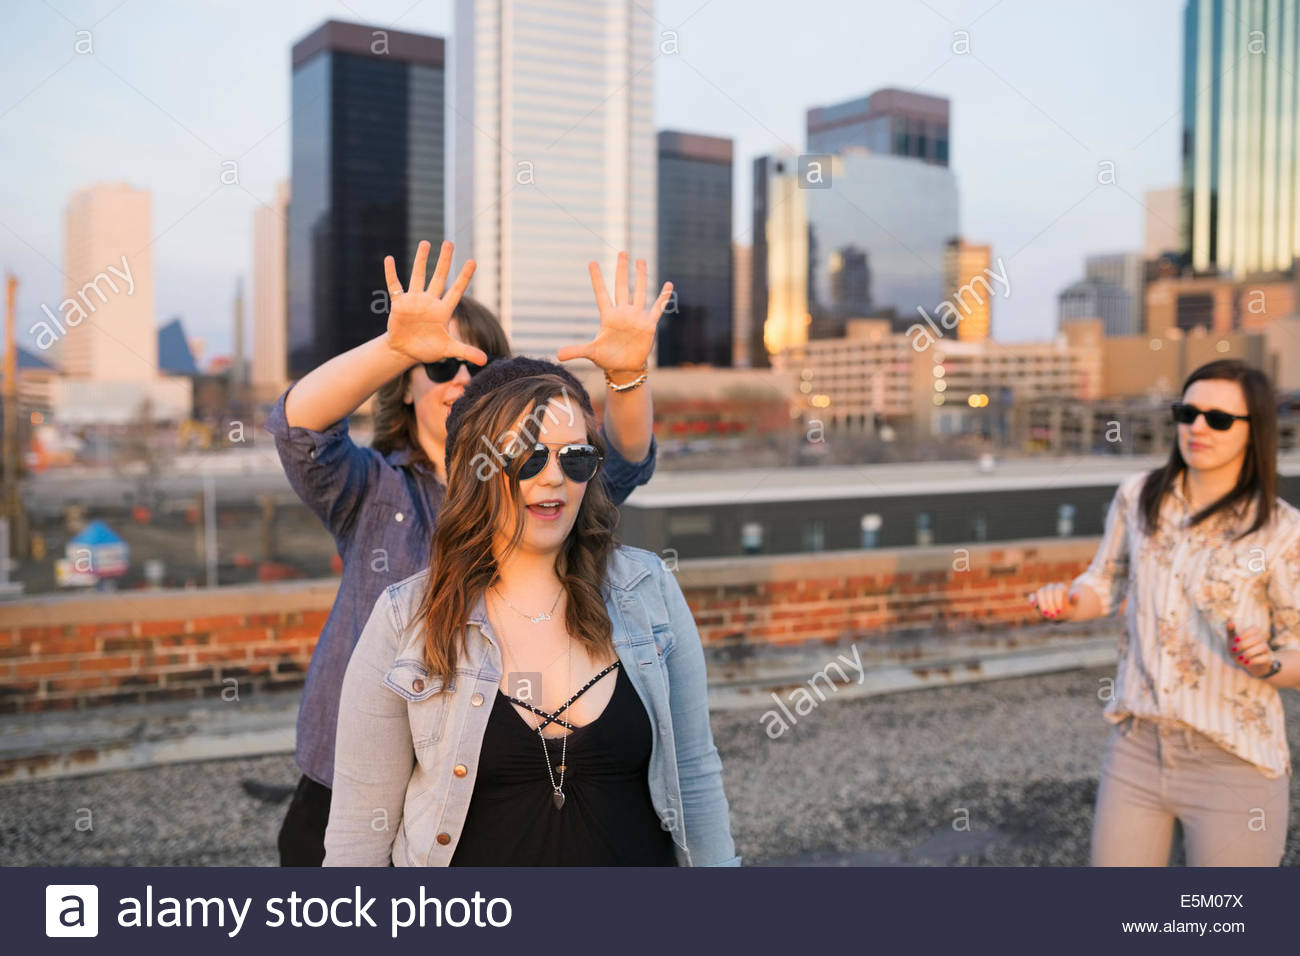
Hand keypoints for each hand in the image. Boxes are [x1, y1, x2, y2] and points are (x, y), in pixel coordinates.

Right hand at [384, 240, 484, 365]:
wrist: (406, 351)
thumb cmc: (429, 348)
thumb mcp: (448, 350)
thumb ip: (466, 351)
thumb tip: (485, 361)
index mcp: (443, 310)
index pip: (456, 290)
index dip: (464, 276)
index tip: (473, 261)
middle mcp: (430, 301)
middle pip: (439, 277)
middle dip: (444, 261)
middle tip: (449, 243)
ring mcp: (414, 301)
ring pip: (418, 276)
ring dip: (421, 260)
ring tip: (426, 243)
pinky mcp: (399, 304)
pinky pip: (394, 286)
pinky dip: (391, 273)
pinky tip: (389, 259)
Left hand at [556, 251, 671, 372]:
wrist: (625, 367)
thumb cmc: (607, 358)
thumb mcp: (591, 353)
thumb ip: (576, 351)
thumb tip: (557, 356)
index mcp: (608, 316)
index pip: (601, 293)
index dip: (597, 279)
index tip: (592, 263)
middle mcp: (622, 312)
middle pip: (622, 286)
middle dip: (622, 270)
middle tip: (622, 252)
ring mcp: (636, 317)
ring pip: (639, 292)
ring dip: (641, 276)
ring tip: (640, 260)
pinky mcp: (648, 324)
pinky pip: (657, 308)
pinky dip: (663, 297)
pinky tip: (668, 285)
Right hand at [1028, 583, 1078, 621]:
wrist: (1063, 609)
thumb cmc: (1069, 606)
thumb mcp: (1074, 605)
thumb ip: (1074, 600)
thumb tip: (1076, 594)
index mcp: (1061, 587)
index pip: (1058, 591)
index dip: (1058, 601)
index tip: (1059, 611)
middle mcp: (1051, 587)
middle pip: (1048, 592)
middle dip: (1050, 604)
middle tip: (1053, 615)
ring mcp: (1043, 591)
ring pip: (1040, 593)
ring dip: (1042, 604)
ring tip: (1046, 614)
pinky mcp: (1036, 597)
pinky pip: (1032, 596)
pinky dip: (1032, 600)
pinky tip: (1034, 605)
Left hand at [1227, 621, 1275, 677]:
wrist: (1247, 663)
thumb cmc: (1239, 649)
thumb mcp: (1232, 641)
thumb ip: (1231, 631)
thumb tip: (1230, 622)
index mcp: (1253, 633)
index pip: (1254, 629)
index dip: (1245, 634)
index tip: (1235, 640)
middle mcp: (1261, 640)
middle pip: (1258, 638)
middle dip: (1244, 644)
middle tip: (1233, 649)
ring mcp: (1266, 649)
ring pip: (1262, 647)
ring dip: (1249, 653)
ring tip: (1240, 658)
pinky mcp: (1267, 659)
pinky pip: (1265, 658)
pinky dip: (1255, 660)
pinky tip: (1246, 662)